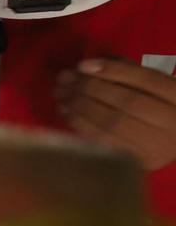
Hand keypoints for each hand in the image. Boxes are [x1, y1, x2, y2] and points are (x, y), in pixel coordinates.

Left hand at [55, 58, 175, 171]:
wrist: (174, 140)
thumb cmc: (159, 105)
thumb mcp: (154, 84)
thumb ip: (128, 71)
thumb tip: (88, 66)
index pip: (147, 80)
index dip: (113, 70)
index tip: (83, 64)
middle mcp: (174, 122)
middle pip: (127, 102)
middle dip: (90, 88)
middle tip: (65, 78)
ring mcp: (158, 145)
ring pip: (113, 124)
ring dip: (79, 106)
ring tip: (61, 93)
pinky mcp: (141, 161)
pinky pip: (105, 142)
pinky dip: (81, 125)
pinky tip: (66, 111)